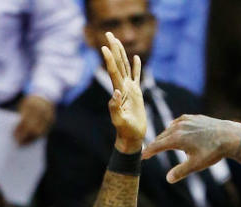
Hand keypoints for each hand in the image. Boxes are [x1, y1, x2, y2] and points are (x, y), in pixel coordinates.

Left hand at [13, 95, 55, 143]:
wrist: (45, 95)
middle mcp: (41, 111)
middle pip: (32, 127)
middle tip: (19, 143)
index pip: (24, 121)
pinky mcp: (53, 119)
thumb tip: (16, 132)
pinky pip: (45, 131)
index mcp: (31, 105)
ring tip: (25, 143)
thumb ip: (21, 116)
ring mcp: (48, 115)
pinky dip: (38, 136)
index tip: (14, 138)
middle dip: (25, 136)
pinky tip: (32, 139)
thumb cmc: (30, 102)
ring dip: (32, 138)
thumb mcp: (24, 106)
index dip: (19, 130)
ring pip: (40, 131)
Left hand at [101, 32, 145, 152]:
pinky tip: (136, 57)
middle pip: (118, 64)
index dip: (109, 59)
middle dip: (114, 48)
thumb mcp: (120, 121)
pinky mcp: (136, 94)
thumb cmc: (126, 131)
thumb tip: (115, 93)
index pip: (113, 72)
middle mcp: (122, 87)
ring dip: (121, 53)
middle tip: (109, 33)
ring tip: (118, 40)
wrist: (131, 137)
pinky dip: (136, 67)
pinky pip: (136, 76)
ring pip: (125, 67)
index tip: (104, 46)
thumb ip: (115, 108)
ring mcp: (129, 89)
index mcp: (119, 92)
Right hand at [144, 114, 240, 181]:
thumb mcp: (196, 165)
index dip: (148, 152)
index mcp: (176, 138)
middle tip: (148, 152)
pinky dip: (173, 129)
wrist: (229, 136)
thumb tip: (168, 179)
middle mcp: (178, 127)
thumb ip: (180, 172)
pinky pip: (178, 123)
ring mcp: (186, 120)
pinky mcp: (192, 117)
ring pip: (169, 129)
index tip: (142, 157)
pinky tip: (174, 133)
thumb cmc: (213, 152)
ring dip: (164, 137)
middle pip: (161, 137)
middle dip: (154, 145)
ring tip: (160, 144)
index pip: (157, 145)